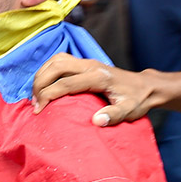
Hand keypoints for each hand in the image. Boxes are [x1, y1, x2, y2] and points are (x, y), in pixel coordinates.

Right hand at [32, 53, 151, 125]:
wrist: (146, 86)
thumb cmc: (137, 100)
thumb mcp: (129, 110)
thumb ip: (114, 115)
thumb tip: (96, 120)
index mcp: (98, 77)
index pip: (65, 83)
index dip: (48, 96)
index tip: (38, 111)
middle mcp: (90, 65)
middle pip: (55, 67)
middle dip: (40, 84)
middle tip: (34, 103)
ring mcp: (87, 62)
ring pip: (55, 60)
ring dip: (41, 75)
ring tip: (36, 95)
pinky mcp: (84, 64)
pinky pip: (59, 61)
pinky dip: (47, 71)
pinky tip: (45, 85)